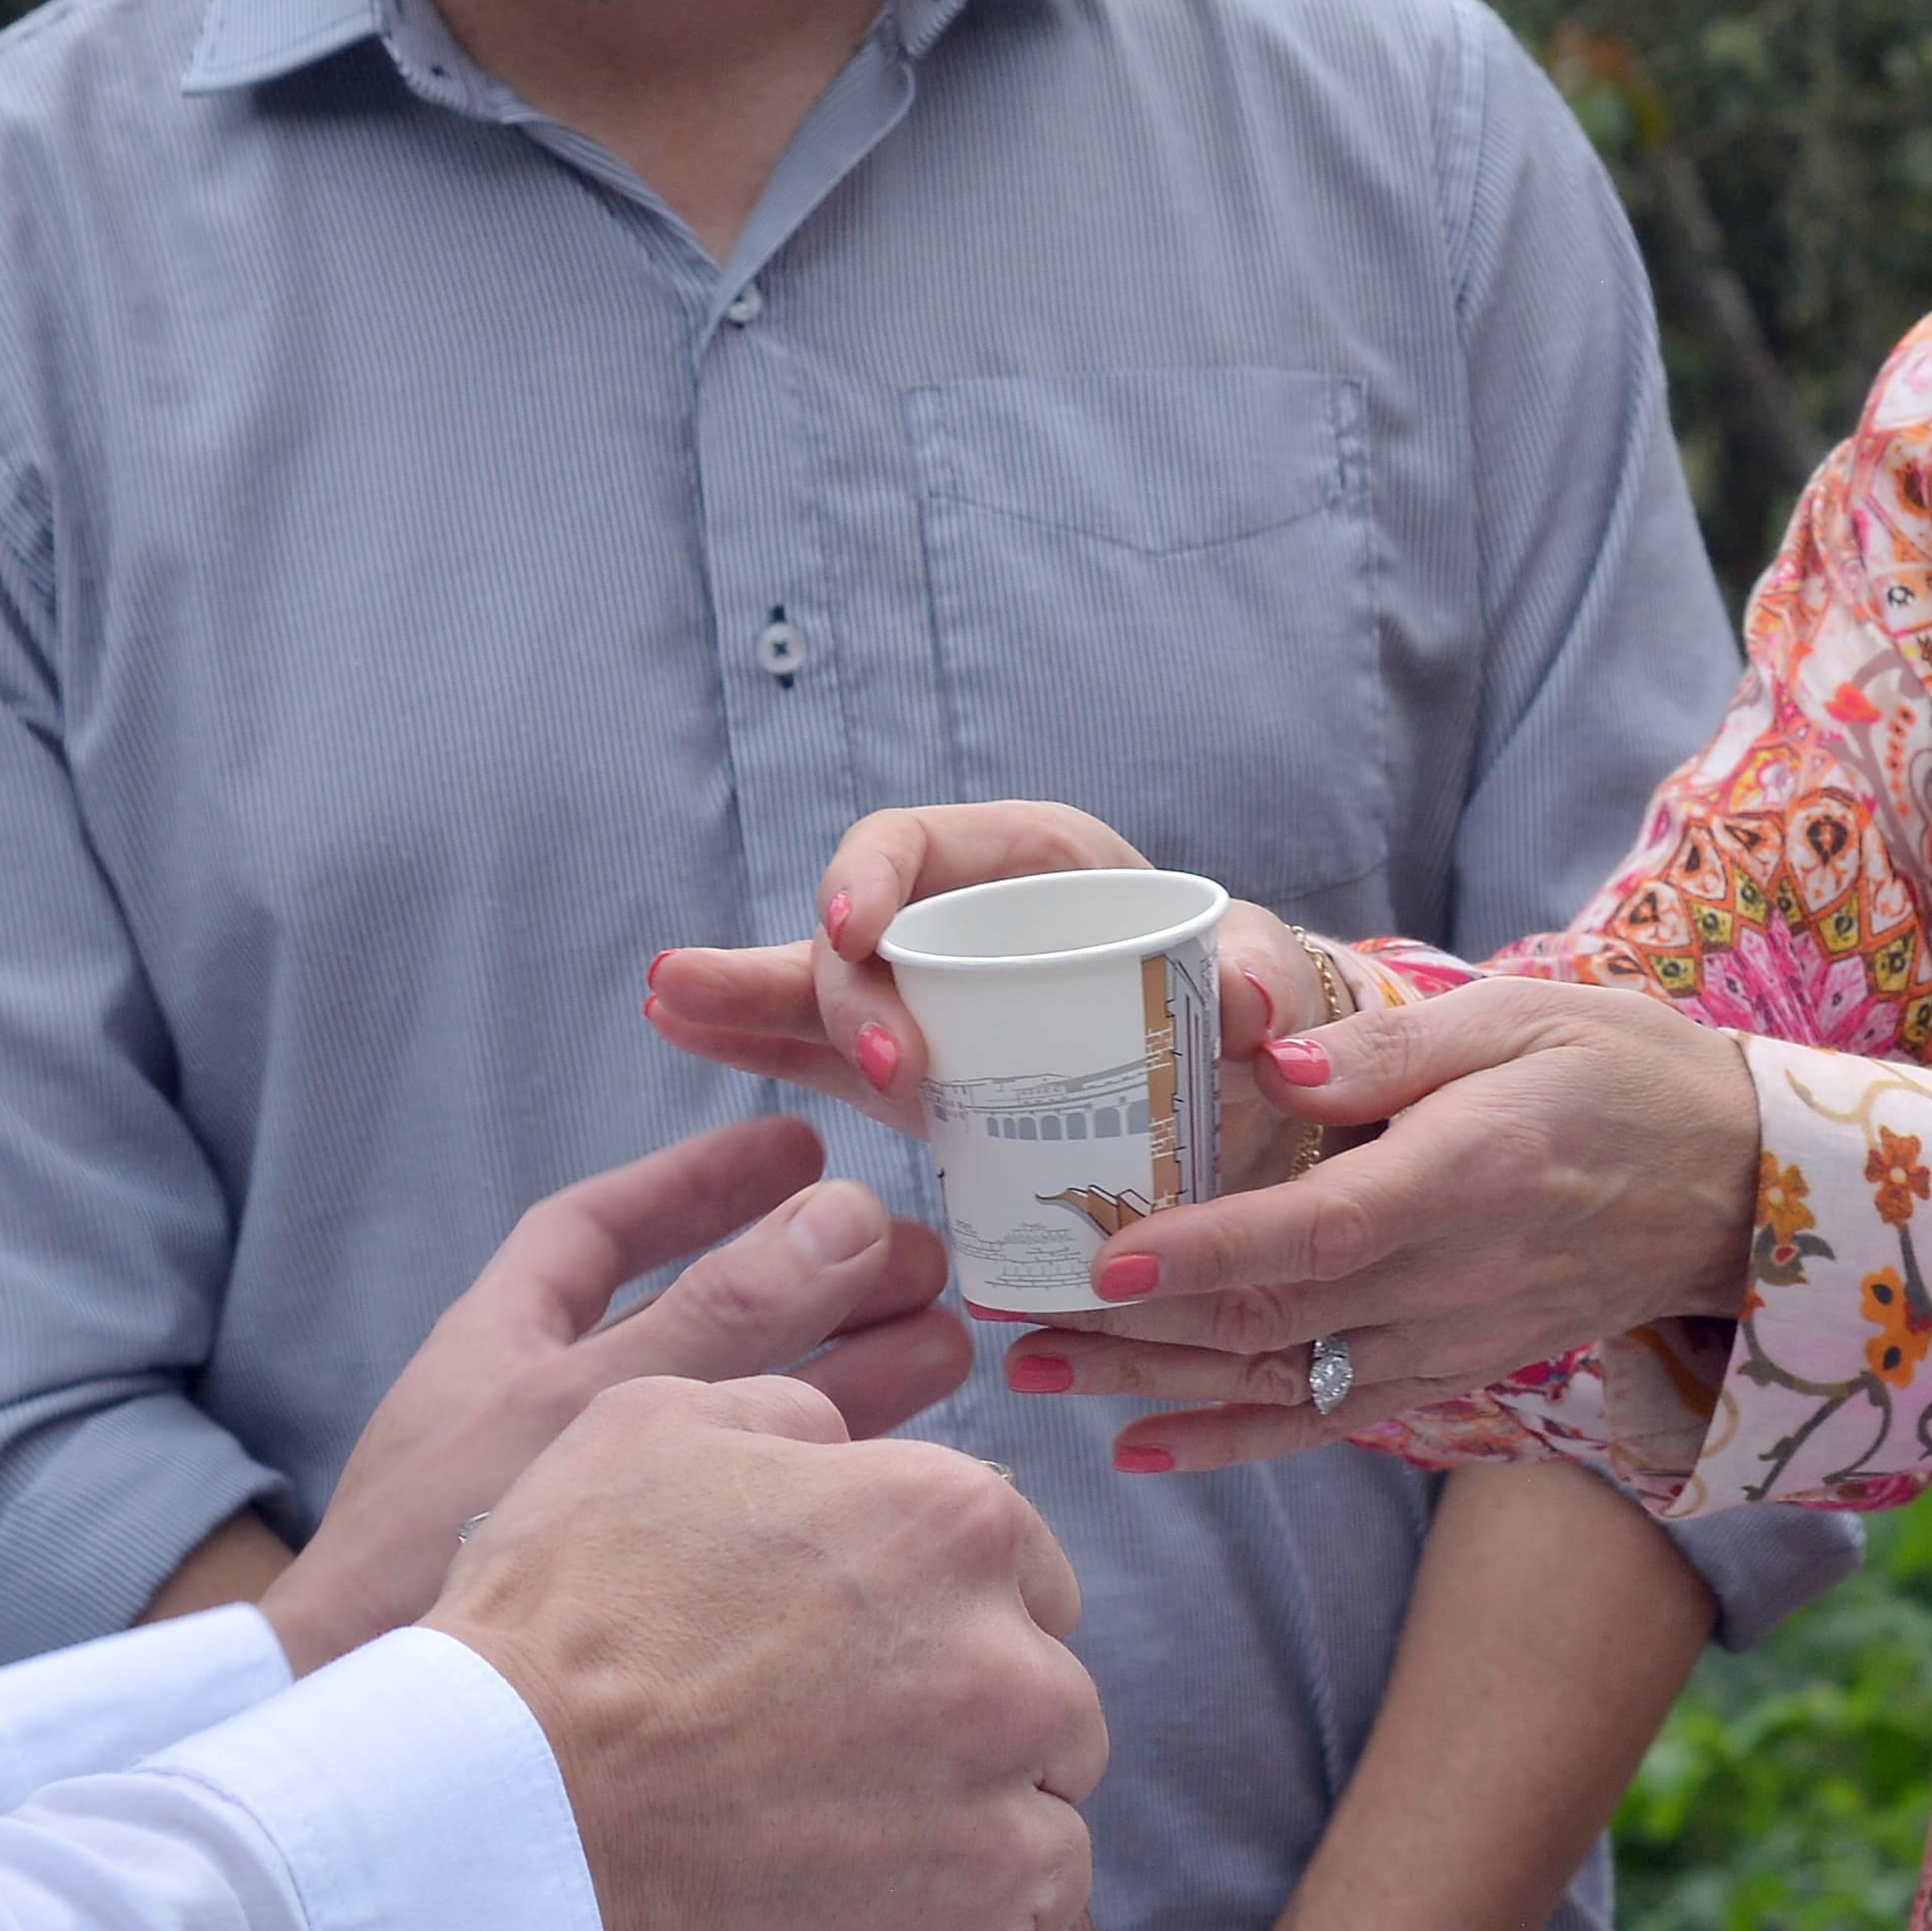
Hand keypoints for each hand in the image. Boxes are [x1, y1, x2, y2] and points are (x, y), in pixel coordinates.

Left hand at [260, 1115, 968, 1672]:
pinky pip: (742, 1508)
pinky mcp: (633, 1596)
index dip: (700, 1181)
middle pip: (700, 1319)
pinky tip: (898, 1469)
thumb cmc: (446, 1557)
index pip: (599, 1229)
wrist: (383, 1761)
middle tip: (929, 1265)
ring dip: (839, 1378)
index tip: (801, 1147)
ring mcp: (589, 1510)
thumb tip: (846, 1215)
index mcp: (502, 1343)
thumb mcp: (593, 1405)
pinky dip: (816, 1479)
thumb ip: (722, 1317)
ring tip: (952, 1350)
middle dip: (814, 1287)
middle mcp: (547, 1414)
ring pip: (736, 1417)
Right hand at [431, 1379, 1140, 1930]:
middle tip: (840, 1772)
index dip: (949, 1619)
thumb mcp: (652, 1427)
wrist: (489, 1811)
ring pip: (1053, 1859)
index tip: (871, 1663)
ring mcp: (996, 1839)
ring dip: (979, 1874)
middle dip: (973, 1743)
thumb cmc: (554, 1621)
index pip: (1028, 1578)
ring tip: (845, 1883)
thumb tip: (842, 1435)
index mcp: (949, 1528)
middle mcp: (1004, 1673)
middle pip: (1054, 1717)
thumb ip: (787, 1415)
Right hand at [648, 799, 1341, 1165]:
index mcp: (1026, 862)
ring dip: (741, 996)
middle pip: (855, 932)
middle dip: (844, 993)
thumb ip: (1259, 974)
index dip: (867, 877)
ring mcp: (925, 994)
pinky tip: (676, 1023)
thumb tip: (1239, 1001)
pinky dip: (754, 1039)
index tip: (854, 933)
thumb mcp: (1261, 977)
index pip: (913, 843)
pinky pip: (817, 1050)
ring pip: (810, 987)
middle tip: (896, 1072)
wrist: (1241, 1087)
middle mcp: (957, 917)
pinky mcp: (914, 1064)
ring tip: (670, 1001)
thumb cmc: (1246, 1004)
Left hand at [993, 976, 1759, 1472]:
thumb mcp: (1525, 1015)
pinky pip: (1331, 1418)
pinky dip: (1236, 1439)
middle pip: (1274, 1319)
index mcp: (1466, 1175)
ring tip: (1037, 1376)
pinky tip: (1144, 1448)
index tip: (1103, 1257)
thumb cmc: (1620, 1070)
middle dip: (1134, 1327)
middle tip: (1009, 1315)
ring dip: (1157, 1384)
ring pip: (1284, 1378)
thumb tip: (1278, 1069)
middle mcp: (1454, 1279)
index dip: (1205, 1252)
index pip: (1314, 1231)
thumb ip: (1397, 1048)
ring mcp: (1452, 1340)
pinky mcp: (1452, 1369)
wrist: (1736, 1187)